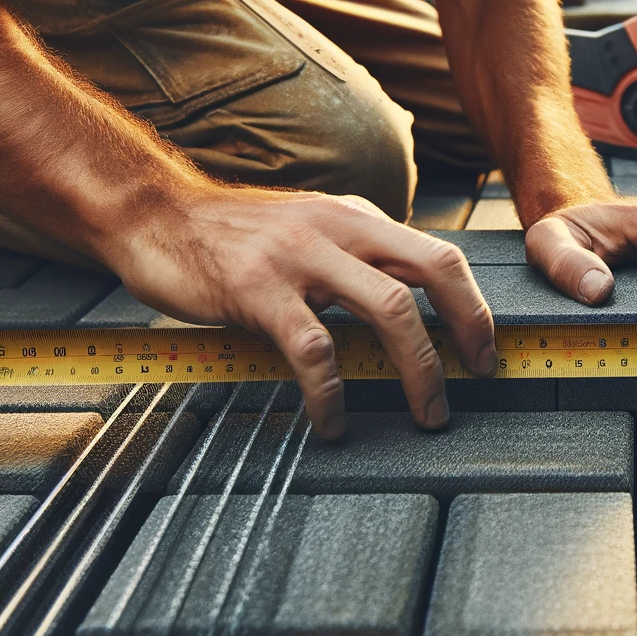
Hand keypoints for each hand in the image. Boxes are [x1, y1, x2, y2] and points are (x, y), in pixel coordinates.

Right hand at [105, 185, 495, 439]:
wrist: (153, 214)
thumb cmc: (231, 235)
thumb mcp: (308, 230)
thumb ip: (354, 256)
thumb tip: (406, 306)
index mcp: (356, 218)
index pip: (438, 255)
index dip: (474, 305)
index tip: (483, 351)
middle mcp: (338, 229)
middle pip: (432, 271)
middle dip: (468, 329)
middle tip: (474, 380)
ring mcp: (300, 258)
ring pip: (389, 309)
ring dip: (418, 370)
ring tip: (422, 414)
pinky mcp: (258, 290)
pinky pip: (315, 348)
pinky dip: (332, 393)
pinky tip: (332, 421)